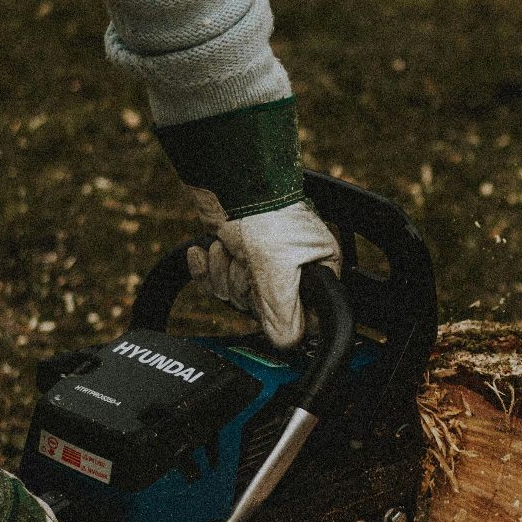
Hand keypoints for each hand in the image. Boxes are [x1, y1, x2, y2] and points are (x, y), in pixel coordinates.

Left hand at [186, 200, 340, 348]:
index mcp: (319, 270)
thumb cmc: (264, 213)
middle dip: (243, 286)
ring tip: (230, 247)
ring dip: (224, 272)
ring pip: (236, 293)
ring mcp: (263, 261)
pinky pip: (216, 279)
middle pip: (263, 307)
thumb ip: (285, 314)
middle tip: (248, 263)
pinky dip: (206, 267)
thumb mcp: (278, 270)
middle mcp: (294, 268)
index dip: (279, 314)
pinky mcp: (237, 253)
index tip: (265, 300)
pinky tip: (202, 252)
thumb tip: (288, 343)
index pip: (304, 317)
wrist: (229, 178)